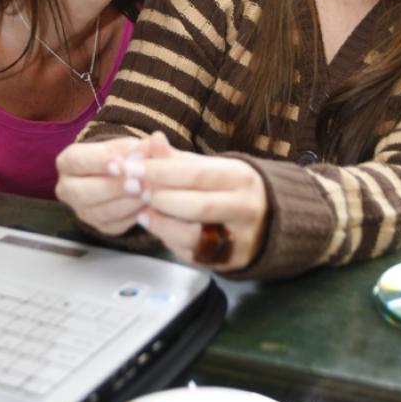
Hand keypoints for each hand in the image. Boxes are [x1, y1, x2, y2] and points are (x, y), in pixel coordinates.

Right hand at [55, 136, 152, 234]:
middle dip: (114, 188)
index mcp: (69, 161)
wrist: (126, 175)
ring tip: (149, 193)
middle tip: (138, 183)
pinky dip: (133, 215)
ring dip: (127, 203)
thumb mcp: (130, 146)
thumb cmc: (124, 155)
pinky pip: (115, 225)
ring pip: (101, 212)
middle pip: (84, 192)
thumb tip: (157, 141)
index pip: (79, 162)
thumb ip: (141, 146)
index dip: (100, 163)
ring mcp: (82, 210)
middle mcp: (67, 188)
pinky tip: (148, 206)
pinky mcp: (99, 226)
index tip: (120, 165)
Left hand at [121, 133, 267, 270]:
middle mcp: (245, 208)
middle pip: (196, 205)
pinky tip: (157, 225)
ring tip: (142, 210)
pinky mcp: (228, 261)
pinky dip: (168, 239)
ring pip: (192, 235)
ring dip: (160, 223)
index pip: (197, 174)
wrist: (266, 219)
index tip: (134, 168)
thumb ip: (178, 158)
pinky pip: (191, 253)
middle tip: (135, 189)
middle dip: (159, 197)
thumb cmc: (228, 188)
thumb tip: (152, 140)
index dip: (162, 171)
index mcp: (240, 178)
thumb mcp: (210, 167)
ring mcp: (239, 238)